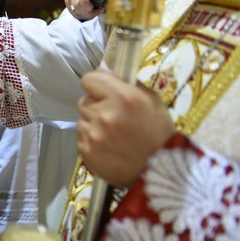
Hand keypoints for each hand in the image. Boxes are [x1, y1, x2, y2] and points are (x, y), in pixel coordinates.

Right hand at [64, 0, 102, 20]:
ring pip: (74, 7)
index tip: (90, 8)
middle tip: (97, 12)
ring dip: (84, 14)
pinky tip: (87, 15)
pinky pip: (71, 11)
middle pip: (76, 2)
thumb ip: (106, 0)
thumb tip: (103, 6)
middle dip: (86, 11)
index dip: (84, 0)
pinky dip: (79, 15)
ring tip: (93, 14)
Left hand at [77, 70, 175, 187]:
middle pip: (84, 101)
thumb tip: (103, 70)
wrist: (159, 170)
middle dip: (96, 106)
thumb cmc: (158, 133)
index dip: (96, 85)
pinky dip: (91, 140)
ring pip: (81, 119)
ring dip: (93, 124)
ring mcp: (93, 134)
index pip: (89, 79)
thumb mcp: (151, 101)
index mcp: (122, 97)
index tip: (102, 91)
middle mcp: (104, 114)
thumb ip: (126, 84)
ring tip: (112, 135)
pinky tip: (108, 146)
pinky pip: (81, 137)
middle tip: (113, 117)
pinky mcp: (86, 151)